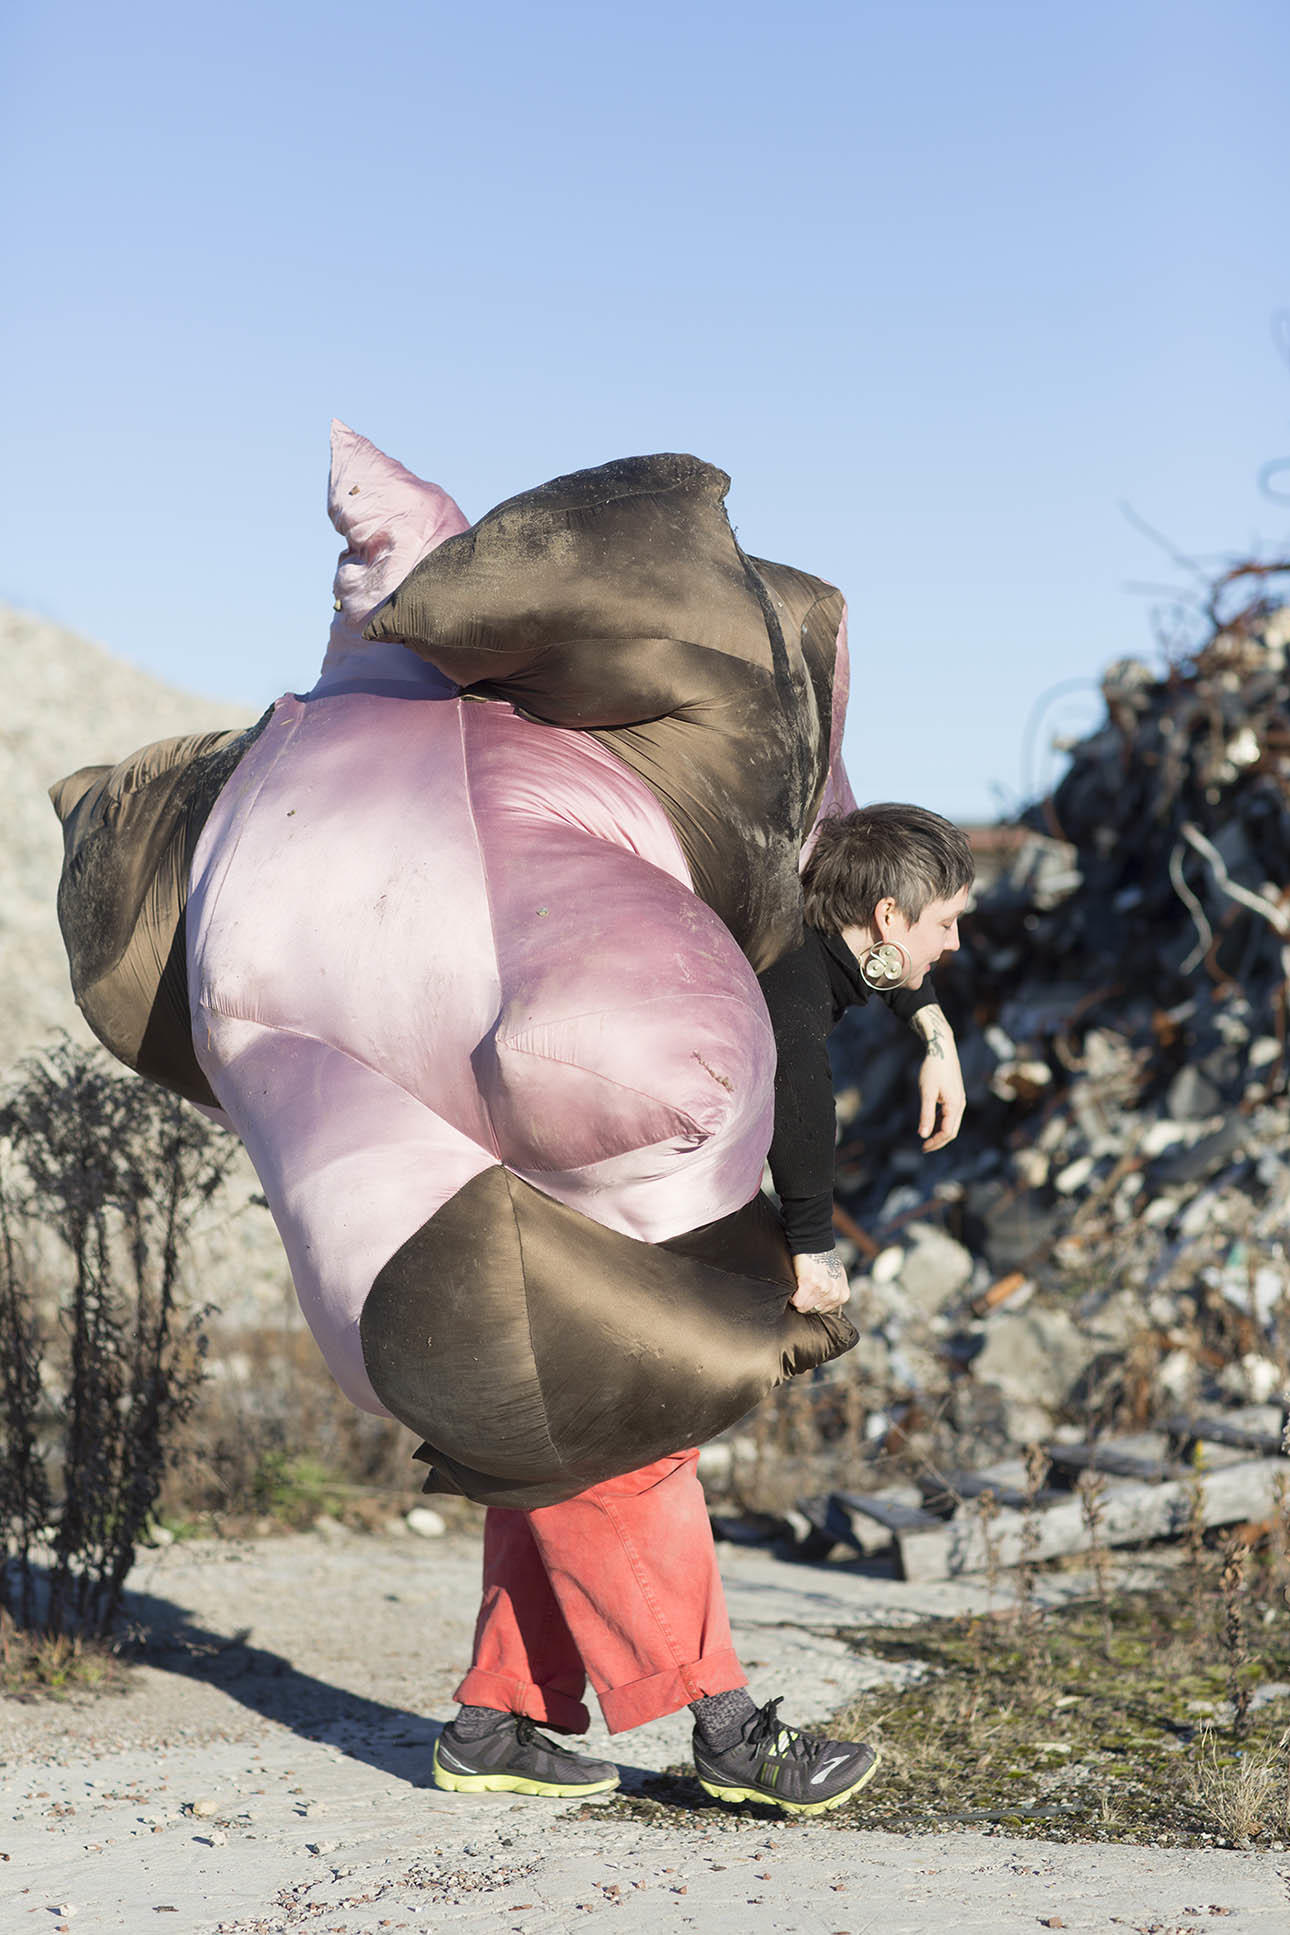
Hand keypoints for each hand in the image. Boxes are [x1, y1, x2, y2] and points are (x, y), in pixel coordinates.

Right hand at [790, 1249, 850, 1313]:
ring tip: (800, 1286)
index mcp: (842, 1295)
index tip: (811, 1292)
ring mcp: (822, 1289)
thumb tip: (825, 1304)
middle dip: (806, 1300)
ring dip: (798, 1298)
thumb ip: (835, 1292)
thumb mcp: (838, 1277)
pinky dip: (792, 1296)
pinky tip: (795, 1286)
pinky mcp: (809, 1284)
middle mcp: (834, 1294)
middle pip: (813, 1310)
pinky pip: (796, 1301)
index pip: (824, 1310)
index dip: (814, 1302)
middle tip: (805, 1288)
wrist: (816, 1243)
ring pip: (803, 1307)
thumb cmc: (825, 1259)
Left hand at [910, 1002, 965, 1151]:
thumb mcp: (927, 1092)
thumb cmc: (933, 1069)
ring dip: (940, 1132)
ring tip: (926, 1138)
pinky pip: (950, 1114)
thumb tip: (923, 1135)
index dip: (935, 1142)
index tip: (922, 1147)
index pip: (947, 1132)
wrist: (941, 1048)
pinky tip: (931, 1122)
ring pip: (951, 1123)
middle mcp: (960, 1104)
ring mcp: (959, 1100)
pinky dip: (941, 1122)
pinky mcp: (955, 1095)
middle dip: (939, 1141)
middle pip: (952, 1131)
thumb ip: (925, 1114)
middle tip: (924, 1148)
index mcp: (955, 1105)